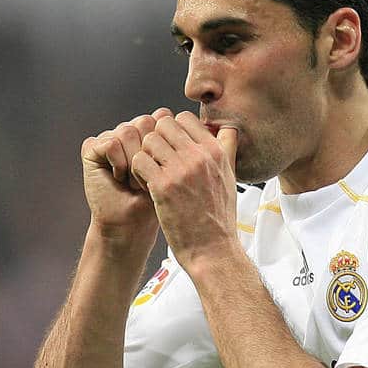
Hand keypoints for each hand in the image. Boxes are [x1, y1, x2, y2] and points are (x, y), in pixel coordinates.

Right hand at [81, 109, 173, 243]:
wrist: (130, 223)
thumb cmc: (153, 200)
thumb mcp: (173, 170)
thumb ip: (178, 143)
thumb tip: (194, 121)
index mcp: (149, 132)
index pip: (162, 117)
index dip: (165, 144)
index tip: (164, 169)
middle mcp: (128, 131)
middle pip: (145, 121)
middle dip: (149, 153)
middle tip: (146, 178)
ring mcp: (109, 137)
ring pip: (127, 131)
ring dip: (133, 162)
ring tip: (132, 182)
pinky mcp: (91, 148)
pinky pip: (111, 143)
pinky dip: (118, 163)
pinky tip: (118, 178)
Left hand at [130, 112, 239, 271]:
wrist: (212, 250)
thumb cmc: (218, 217)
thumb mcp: (230, 177)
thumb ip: (227, 149)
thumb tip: (227, 128)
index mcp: (215, 151)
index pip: (184, 118)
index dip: (172, 131)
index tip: (170, 149)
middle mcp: (199, 156)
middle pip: (164, 124)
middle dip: (156, 140)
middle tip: (156, 160)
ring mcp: (181, 170)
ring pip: (149, 140)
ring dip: (145, 155)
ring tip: (150, 173)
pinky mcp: (163, 186)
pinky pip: (139, 161)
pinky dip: (137, 171)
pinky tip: (145, 185)